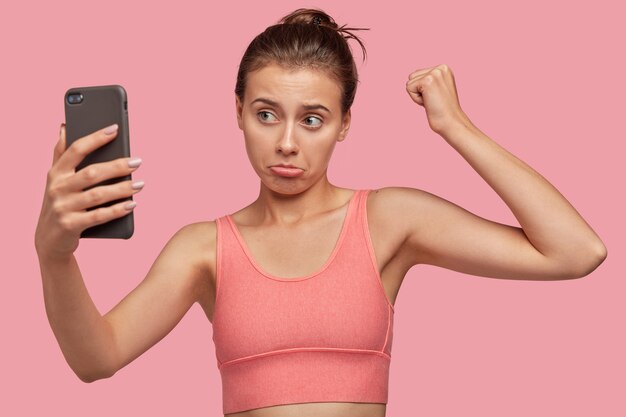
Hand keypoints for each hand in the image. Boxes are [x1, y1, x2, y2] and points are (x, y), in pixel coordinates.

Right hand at [35, 124, 143, 259]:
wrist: (48, 240)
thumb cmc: (60, 203)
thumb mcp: (56, 179)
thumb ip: (60, 154)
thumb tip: (64, 126)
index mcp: (56, 172)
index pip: (76, 150)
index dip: (95, 138)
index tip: (115, 129)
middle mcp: (57, 188)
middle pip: (91, 173)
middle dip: (117, 166)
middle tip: (138, 162)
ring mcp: (63, 207)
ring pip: (97, 195)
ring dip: (122, 189)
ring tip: (140, 184)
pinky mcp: (71, 225)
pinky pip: (99, 216)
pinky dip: (117, 210)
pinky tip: (132, 204)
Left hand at [406, 64, 472, 136]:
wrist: (451, 121)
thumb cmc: (443, 109)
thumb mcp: (437, 89)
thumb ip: (428, 80)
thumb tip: (411, 75)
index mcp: (444, 68)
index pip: (418, 74)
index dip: (423, 90)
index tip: (436, 97)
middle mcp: (440, 68)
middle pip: (412, 76)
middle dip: (419, 91)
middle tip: (434, 100)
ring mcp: (434, 73)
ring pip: (410, 82)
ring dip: (417, 95)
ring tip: (432, 101)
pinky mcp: (427, 81)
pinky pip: (409, 88)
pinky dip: (416, 99)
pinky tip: (429, 102)